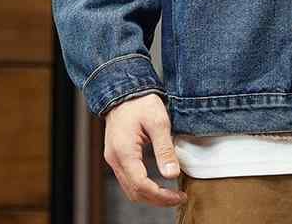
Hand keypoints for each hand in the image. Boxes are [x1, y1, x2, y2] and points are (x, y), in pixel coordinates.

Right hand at [103, 92, 187, 207]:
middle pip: (134, 192)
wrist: (123, 90)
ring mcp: (113, 159)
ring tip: (170, 194)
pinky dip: (143, 186)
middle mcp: (114, 159)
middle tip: (177, 198)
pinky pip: (128, 179)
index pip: (141, 185)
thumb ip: (165, 149)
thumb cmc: (140, 102)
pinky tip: (157, 183)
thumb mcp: (158, 122)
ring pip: (129, 189)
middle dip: (156, 200)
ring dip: (149, 196)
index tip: (178, 196)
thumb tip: (173, 174)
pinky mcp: (117, 156)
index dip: (161, 195)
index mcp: (124, 152)